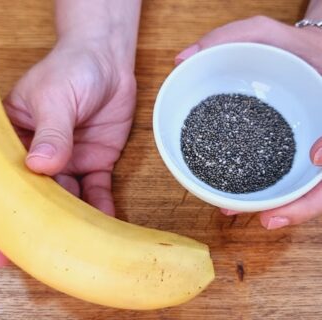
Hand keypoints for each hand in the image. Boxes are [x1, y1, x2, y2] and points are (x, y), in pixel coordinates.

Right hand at [0, 39, 135, 266]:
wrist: (108, 63)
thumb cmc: (72, 70)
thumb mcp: (54, 97)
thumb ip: (50, 132)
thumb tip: (39, 167)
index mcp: (16, 139)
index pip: (2, 181)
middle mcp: (41, 156)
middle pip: (34, 197)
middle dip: (35, 226)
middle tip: (37, 257)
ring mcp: (69, 161)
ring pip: (67, 199)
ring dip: (71, 221)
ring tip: (74, 246)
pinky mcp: (95, 162)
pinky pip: (96, 190)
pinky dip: (100, 207)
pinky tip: (104, 223)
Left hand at [175, 16, 321, 229]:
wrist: (304, 60)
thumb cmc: (289, 49)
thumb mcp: (267, 34)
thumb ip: (230, 36)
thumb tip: (182, 60)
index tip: (318, 158)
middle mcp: (321, 134)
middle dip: (304, 202)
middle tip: (270, 218)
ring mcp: (307, 147)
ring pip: (306, 187)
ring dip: (281, 207)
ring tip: (238, 213)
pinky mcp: (289, 154)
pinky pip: (285, 180)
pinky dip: (265, 195)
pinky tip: (234, 200)